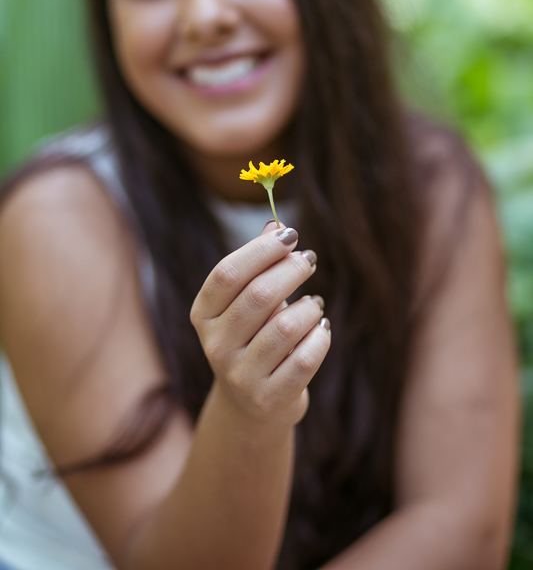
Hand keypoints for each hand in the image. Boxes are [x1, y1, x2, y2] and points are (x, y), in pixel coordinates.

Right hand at [190, 222, 330, 428]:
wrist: (250, 406)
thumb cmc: (252, 337)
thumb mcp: (246, 302)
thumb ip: (258, 264)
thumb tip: (276, 224)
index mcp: (202, 315)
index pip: (227, 273)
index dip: (261, 250)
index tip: (290, 236)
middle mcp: (215, 346)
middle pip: (259, 295)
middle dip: (292, 270)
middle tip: (309, 260)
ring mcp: (240, 376)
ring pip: (286, 327)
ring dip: (308, 307)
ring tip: (313, 304)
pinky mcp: (269, 398)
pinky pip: (306, 358)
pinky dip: (320, 336)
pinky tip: (321, 328)